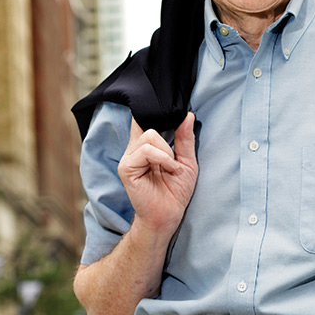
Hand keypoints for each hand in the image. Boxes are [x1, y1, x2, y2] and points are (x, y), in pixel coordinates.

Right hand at [117, 112, 198, 236]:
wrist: (169, 215)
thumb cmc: (176, 191)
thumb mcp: (187, 161)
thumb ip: (185, 138)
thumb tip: (188, 114)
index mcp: (146, 146)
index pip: (143, 120)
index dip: (150, 110)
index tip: (158, 99)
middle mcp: (134, 150)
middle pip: (152, 126)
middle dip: (169, 144)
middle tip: (172, 164)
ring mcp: (128, 158)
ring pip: (150, 136)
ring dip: (167, 153)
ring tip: (169, 169)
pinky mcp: (126, 168)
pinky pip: (146, 150)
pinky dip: (162, 158)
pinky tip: (166, 170)